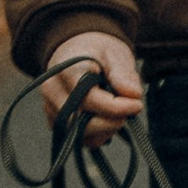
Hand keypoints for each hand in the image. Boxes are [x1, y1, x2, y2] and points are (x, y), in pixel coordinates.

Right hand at [43, 28, 143, 147]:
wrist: (75, 48)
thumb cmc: (96, 50)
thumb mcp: (114, 53)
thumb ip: (123, 74)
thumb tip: (134, 94)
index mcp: (66, 70)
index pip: (90, 99)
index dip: (117, 107)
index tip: (137, 104)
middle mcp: (52, 91)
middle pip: (82, 122)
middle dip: (112, 122)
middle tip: (130, 110)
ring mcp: (50, 108)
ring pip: (79, 135)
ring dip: (105, 130)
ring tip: (119, 113)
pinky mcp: (55, 121)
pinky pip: (77, 138)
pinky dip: (97, 134)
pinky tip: (107, 119)